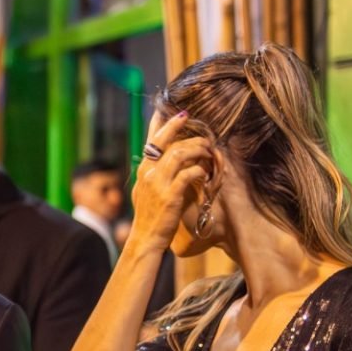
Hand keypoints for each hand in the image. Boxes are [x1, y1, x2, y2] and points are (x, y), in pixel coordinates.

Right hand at [127, 112, 213, 249]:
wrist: (146, 237)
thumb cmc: (149, 215)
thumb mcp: (143, 190)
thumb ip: (151, 173)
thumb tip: (158, 159)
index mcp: (143, 169)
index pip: (152, 139)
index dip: (165, 123)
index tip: (179, 113)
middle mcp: (148, 172)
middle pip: (166, 140)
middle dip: (183, 129)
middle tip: (198, 126)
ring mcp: (158, 183)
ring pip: (180, 153)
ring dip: (198, 149)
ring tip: (208, 151)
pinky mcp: (171, 195)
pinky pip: (189, 173)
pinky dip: (200, 169)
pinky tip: (206, 171)